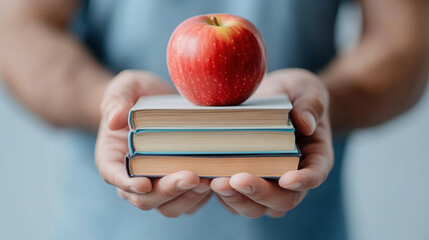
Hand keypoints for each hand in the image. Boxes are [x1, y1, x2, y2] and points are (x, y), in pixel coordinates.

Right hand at [95, 70, 211, 216]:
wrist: (159, 102)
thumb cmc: (137, 94)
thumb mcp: (125, 87)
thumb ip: (116, 100)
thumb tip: (114, 120)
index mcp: (113, 158)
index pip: (114, 176)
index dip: (127, 184)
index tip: (144, 183)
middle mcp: (134, 179)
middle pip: (145, 199)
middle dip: (168, 191)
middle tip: (191, 177)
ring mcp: (158, 185)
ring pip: (169, 206)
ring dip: (188, 198)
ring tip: (208, 181)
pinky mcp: (180, 187)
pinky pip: (189, 202)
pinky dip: (202, 198)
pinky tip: (218, 182)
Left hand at [210, 69, 333, 217]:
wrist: (275, 98)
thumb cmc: (296, 93)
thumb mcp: (307, 89)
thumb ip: (311, 104)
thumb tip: (306, 123)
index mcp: (314, 158)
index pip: (315, 174)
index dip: (304, 181)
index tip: (288, 178)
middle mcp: (292, 178)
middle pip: (282, 200)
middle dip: (259, 193)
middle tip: (235, 180)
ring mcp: (267, 183)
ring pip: (256, 206)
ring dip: (236, 199)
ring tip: (215, 182)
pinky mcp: (243, 183)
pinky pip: (234, 198)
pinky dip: (221, 194)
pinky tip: (203, 179)